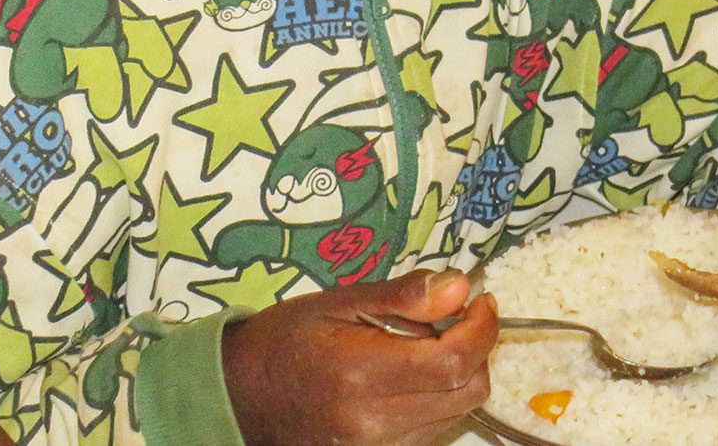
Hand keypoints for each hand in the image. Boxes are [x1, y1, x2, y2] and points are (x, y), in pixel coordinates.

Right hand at [223, 269, 498, 445]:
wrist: (235, 396)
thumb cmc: (285, 340)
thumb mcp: (338, 302)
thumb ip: (402, 297)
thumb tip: (461, 286)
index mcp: (360, 373)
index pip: (454, 361)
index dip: (482, 329)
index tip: (481, 301)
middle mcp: (372, 421)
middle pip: (466, 392)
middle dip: (477, 350)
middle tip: (457, 319)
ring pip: (455, 414)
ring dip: (459, 376)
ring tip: (426, 346)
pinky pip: (432, 431)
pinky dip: (439, 400)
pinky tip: (413, 376)